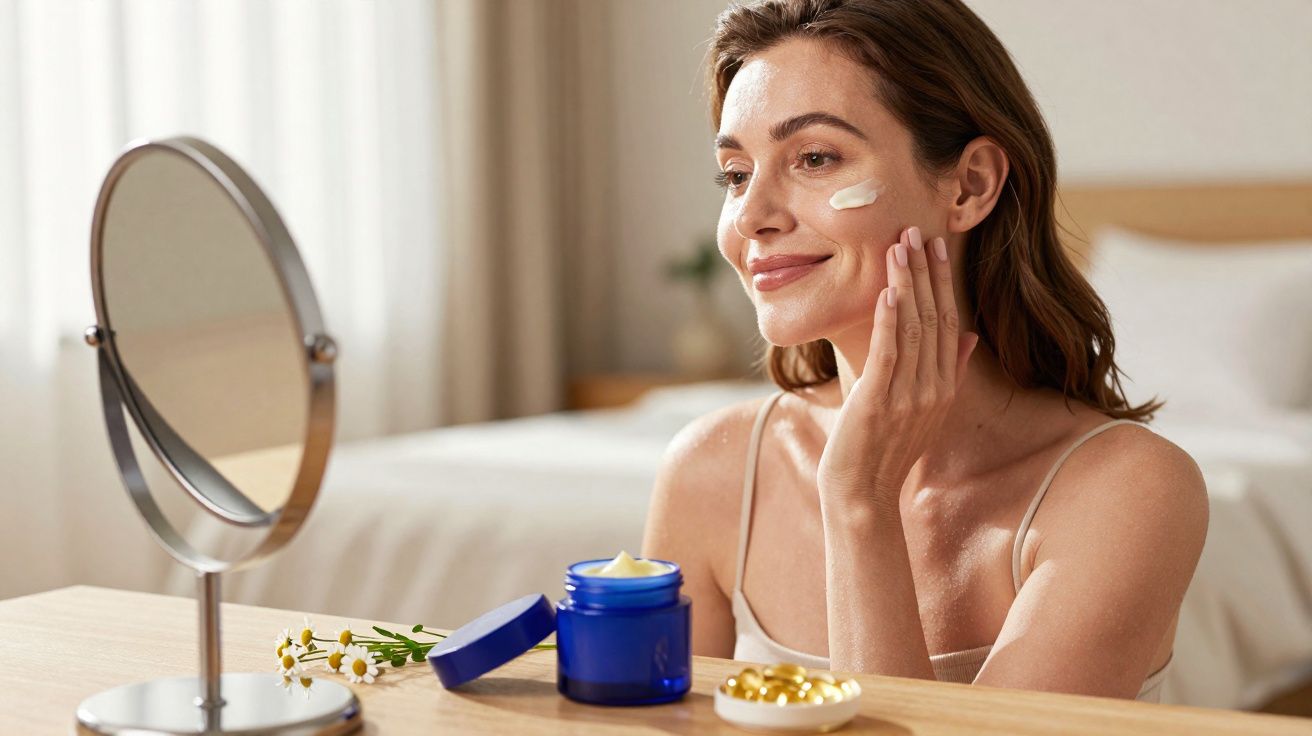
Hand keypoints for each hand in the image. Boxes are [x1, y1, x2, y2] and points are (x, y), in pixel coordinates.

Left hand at [816, 226, 979, 513]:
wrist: (862, 497)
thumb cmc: (884, 453)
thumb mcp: (926, 411)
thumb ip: (949, 372)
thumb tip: (970, 335)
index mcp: (944, 388)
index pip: (949, 323)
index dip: (942, 283)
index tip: (935, 247)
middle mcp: (933, 390)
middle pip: (934, 318)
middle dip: (926, 273)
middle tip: (918, 231)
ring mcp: (908, 397)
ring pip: (912, 329)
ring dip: (906, 284)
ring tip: (900, 247)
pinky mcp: (879, 403)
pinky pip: (888, 354)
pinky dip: (888, 321)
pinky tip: (886, 292)